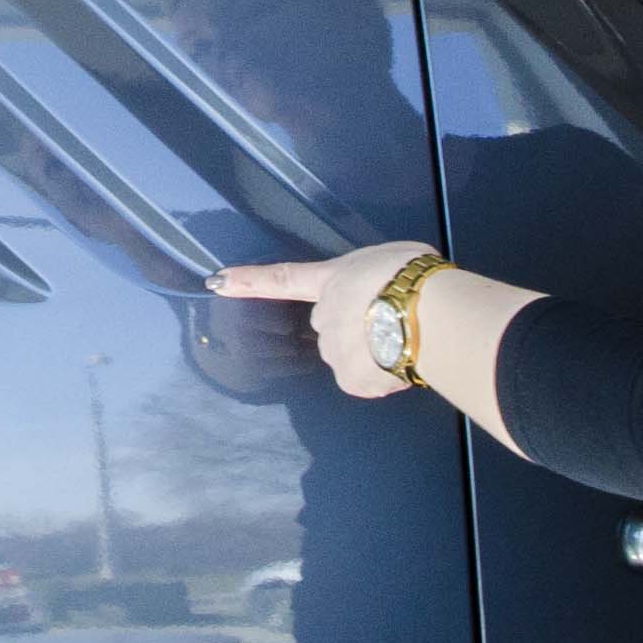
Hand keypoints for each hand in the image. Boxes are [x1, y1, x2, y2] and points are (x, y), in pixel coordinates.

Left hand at [211, 241, 435, 399]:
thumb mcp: (392, 260)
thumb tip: (383, 295)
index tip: (217, 283)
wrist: (426, 313)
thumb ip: (373, 278)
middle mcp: (324, 315)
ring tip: (403, 343)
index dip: (249, 281)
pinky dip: (381, 377)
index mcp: (332, 278)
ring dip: (371, 354)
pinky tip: (400, 363)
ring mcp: (333, 350)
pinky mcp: (349, 380)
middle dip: (356, 328)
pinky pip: (365, 381)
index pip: (283, 278)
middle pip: (332, 326)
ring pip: (349, 356)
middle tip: (391, 324)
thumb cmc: (414, 276)